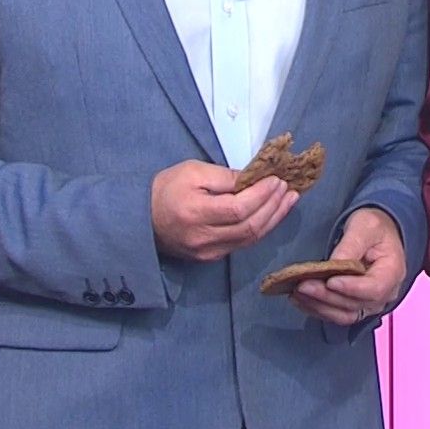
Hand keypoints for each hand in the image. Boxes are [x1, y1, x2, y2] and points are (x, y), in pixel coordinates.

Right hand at [152, 160, 298, 261]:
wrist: (140, 218)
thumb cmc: (165, 189)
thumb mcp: (192, 171)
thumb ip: (225, 176)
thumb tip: (255, 179)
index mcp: (195, 213)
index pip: (239, 208)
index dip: (262, 195)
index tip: (276, 180)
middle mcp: (203, 238)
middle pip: (249, 227)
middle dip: (274, 207)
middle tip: (288, 189)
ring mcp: (207, 252)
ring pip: (249, 239)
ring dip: (273, 219)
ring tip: (288, 201)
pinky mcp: (209, 257)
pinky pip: (241, 244)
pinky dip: (260, 228)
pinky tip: (271, 215)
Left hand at [290, 207, 406, 325]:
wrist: (377, 234)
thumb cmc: (374, 227)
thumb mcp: (365, 226)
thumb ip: (351, 245)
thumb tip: (333, 264)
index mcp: (392, 272)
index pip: (374, 288)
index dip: (351, 288)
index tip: (329, 281)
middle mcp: (384, 294)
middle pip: (355, 304)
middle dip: (326, 296)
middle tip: (302, 285)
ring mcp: (370, 304)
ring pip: (344, 315)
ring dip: (319, 306)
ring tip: (297, 293)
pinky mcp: (355, 307)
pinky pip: (337, 315)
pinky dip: (318, 309)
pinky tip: (301, 299)